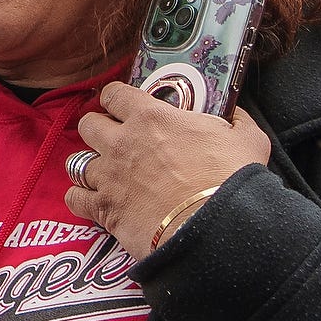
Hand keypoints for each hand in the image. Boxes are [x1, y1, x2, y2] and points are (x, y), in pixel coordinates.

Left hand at [66, 84, 272, 256]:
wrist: (212, 226)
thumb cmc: (230, 179)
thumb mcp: (246, 139)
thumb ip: (236, 121)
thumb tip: (235, 115)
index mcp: (152, 117)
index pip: (115, 94)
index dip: (115, 99)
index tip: (120, 105)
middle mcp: (122, 142)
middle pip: (88, 125)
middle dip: (97, 129)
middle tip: (113, 139)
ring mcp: (108, 175)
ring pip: (76, 162)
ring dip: (88, 165)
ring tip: (103, 172)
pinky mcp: (103, 208)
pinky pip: (74, 198)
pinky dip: (80, 199)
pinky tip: (93, 201)